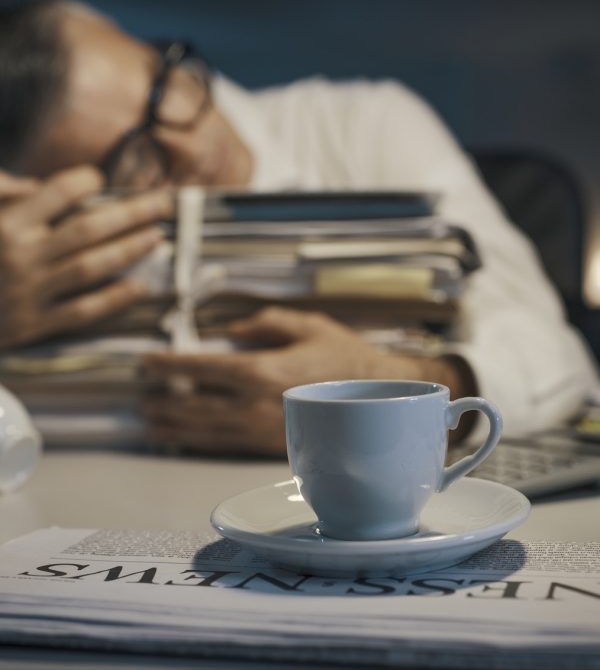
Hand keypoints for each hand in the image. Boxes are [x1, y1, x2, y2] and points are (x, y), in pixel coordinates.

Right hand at [0, 166, 171, 348]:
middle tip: (164, 202)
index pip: (58, 192)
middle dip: (133, 212)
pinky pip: (82, 311)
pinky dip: (113, 299)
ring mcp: (30, 292)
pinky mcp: (34, 325)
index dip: (87, 181)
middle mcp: (21, 255)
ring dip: (130, 250)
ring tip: (158, 237)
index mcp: (5, 224)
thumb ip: (2, 194)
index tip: (102, 180)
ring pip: (92, 267)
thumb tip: (38, 186)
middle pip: (89, 228)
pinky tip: (140, 287)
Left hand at [142, 306, 424, 456]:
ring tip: (151, 422)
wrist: (384, 399)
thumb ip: (265, 323)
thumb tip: (231, 331)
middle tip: (142, 396)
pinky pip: (228, 446)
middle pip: (195, 407)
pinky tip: (186, 439)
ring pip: (206, 432)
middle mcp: (257, 405)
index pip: (201, 368)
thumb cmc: (345, 355)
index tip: (146, 362)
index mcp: (263, 371)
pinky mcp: (273, 448)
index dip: (169, 365)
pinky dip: (200, 442)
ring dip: (175, 427)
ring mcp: (264, 431)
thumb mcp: (307, 324)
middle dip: (165, 402)